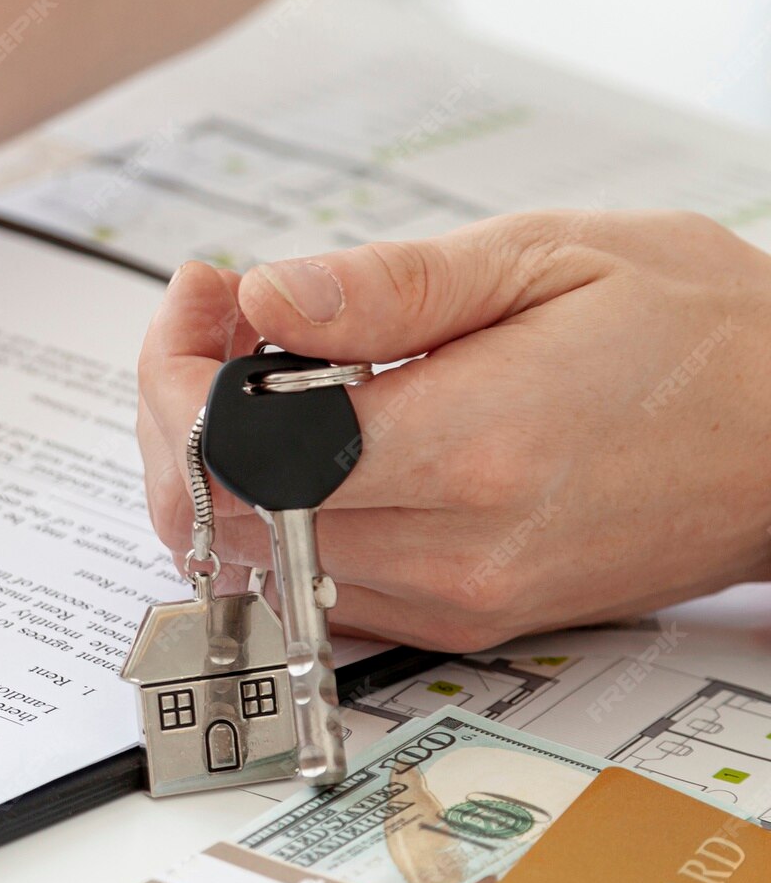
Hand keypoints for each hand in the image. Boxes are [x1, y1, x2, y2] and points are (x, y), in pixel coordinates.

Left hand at [137, 210, 770, 651]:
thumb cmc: (701, 336)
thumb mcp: (546, 260)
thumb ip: (387, 289)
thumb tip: (262, 297)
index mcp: (469, 450)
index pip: (242, 452)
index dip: (184, 372)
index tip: (204, 300)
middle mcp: (453, 552)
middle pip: (224, 519)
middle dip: (180, 413)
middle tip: (216, 322)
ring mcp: (455, 603)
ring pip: (254, 562)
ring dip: (218, 465)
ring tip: (261, 366)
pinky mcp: (460, 622)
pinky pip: (312, 586)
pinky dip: (271, 515)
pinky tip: (302, 436)